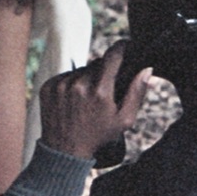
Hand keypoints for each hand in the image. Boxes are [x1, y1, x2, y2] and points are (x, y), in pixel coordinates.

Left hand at [39, 41, 149, 161]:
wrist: (64, 151)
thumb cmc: (98, 136)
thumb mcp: (124, 120)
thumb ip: (137, 93)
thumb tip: (147, 69)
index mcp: (100, 91)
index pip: (113, 56)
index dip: (122, 47)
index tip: (126, 44)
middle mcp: (79, 84)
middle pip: (97, 64)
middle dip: (104, 72)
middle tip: (105, 89)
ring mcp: (61, 85)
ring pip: (81, 70)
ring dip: (87, 78)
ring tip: (87, 100)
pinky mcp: (48, 86)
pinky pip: (65, 76)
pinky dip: (71, 83)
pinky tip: (73, 101)